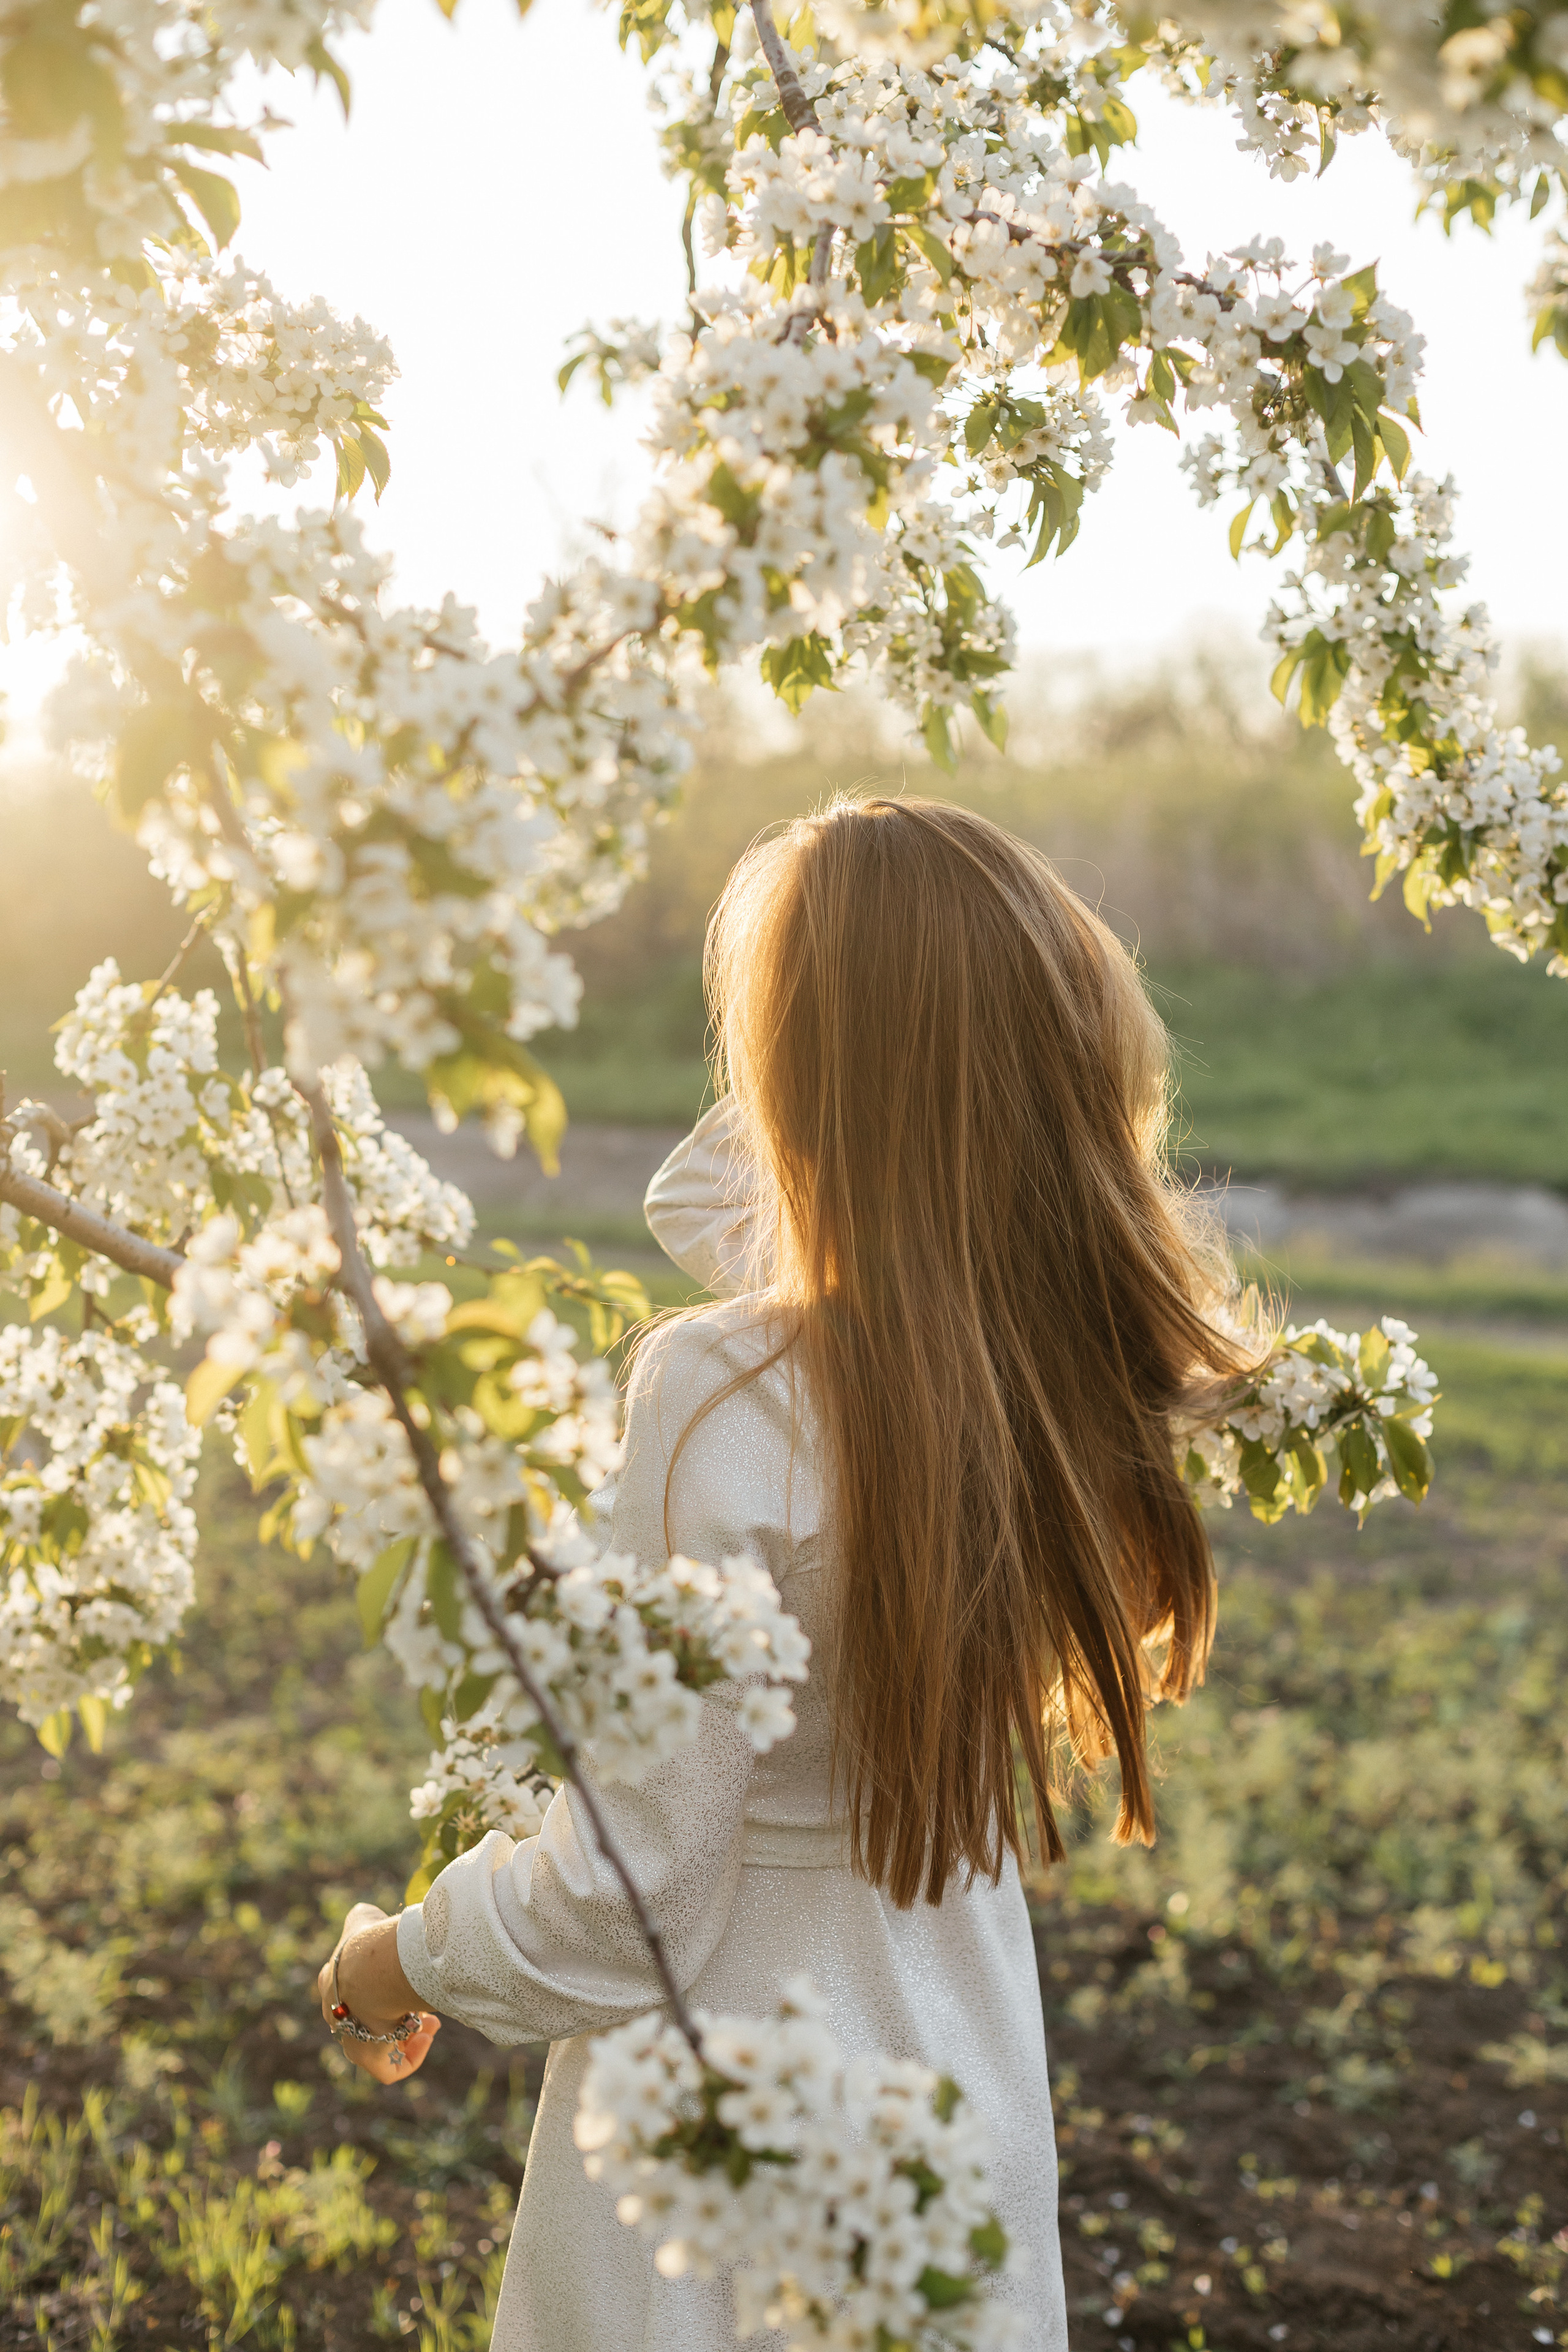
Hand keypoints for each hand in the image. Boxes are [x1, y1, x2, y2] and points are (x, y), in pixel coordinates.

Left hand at [317, 1900, 440, 2085]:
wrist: (370, 1969)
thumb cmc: (370, 1942)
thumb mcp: (363, 1919)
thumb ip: (364, 1917)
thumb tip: (368, 1913)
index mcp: (332, 1983)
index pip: (355, 1992)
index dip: (381, 1988)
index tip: (403, 1981)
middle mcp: (338, 2015)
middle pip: (371, 2022)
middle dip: (399, 2015)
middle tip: (422, 2008)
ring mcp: (351, 2040)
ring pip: (381, 2047)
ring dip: (408, 2036)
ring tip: (430, 2023)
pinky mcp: (367, 2059)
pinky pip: (389, 2069)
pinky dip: (410, 2057)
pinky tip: (425, 2036)